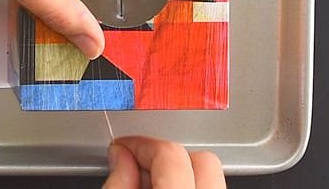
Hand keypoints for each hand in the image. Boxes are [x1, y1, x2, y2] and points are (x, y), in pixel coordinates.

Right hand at [104, 136, 225, 187]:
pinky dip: (189, 186)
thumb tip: (120, 158)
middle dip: (167, 156)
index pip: (169, 154)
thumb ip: (117, 183)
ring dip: (181, 173)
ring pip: (211, 177)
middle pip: (202, 161)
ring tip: (150, 182)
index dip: (140, 145)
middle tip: (138, 164)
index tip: (123, 148)